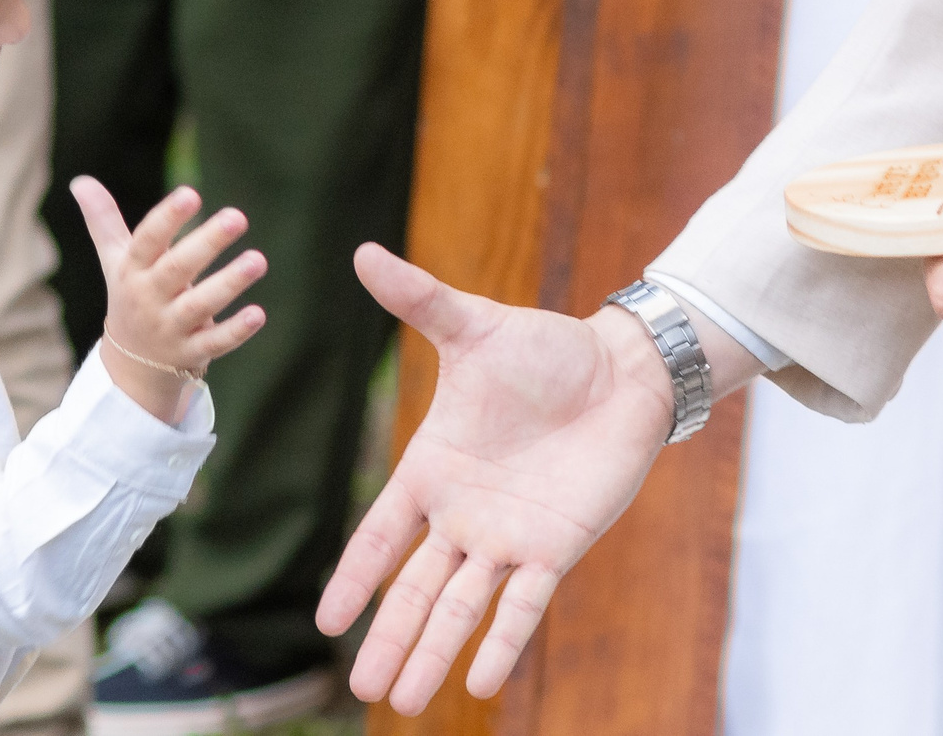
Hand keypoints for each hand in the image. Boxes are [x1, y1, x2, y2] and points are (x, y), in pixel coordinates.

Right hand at [73, 178, 265, 423]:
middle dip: (207, 243)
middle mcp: (150, 299)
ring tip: (257, 260)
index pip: (147, 241)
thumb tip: (80, 180)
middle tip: (237, 216)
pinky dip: (236, 330)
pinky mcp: (192, 353)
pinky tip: (258, 314)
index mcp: (133, 271)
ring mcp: (170, 328)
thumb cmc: (131, 296)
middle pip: (177, 269)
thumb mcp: (115, 261)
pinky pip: (215, 343)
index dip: (167, 219)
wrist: (130, 366)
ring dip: (229, 283)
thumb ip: (104, 220)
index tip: (190, 193)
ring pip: (200, 306)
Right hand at [320, 244, 673, 712]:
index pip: (381, 534)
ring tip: (403, 703)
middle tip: (362, 689)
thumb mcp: (474, 325)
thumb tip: (363, 252)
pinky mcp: (557, 547)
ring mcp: (508, 537)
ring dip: (431, 653)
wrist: (618, 368)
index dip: (354, 576)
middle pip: (413, 588)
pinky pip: (524, 605)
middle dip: (387, 638)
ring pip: (460, 606)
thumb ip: (420, 299)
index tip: (324, 622)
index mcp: (432, 468)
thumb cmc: (543, 347)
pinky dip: (503, 641)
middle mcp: (463, 515)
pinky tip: (481, 683)